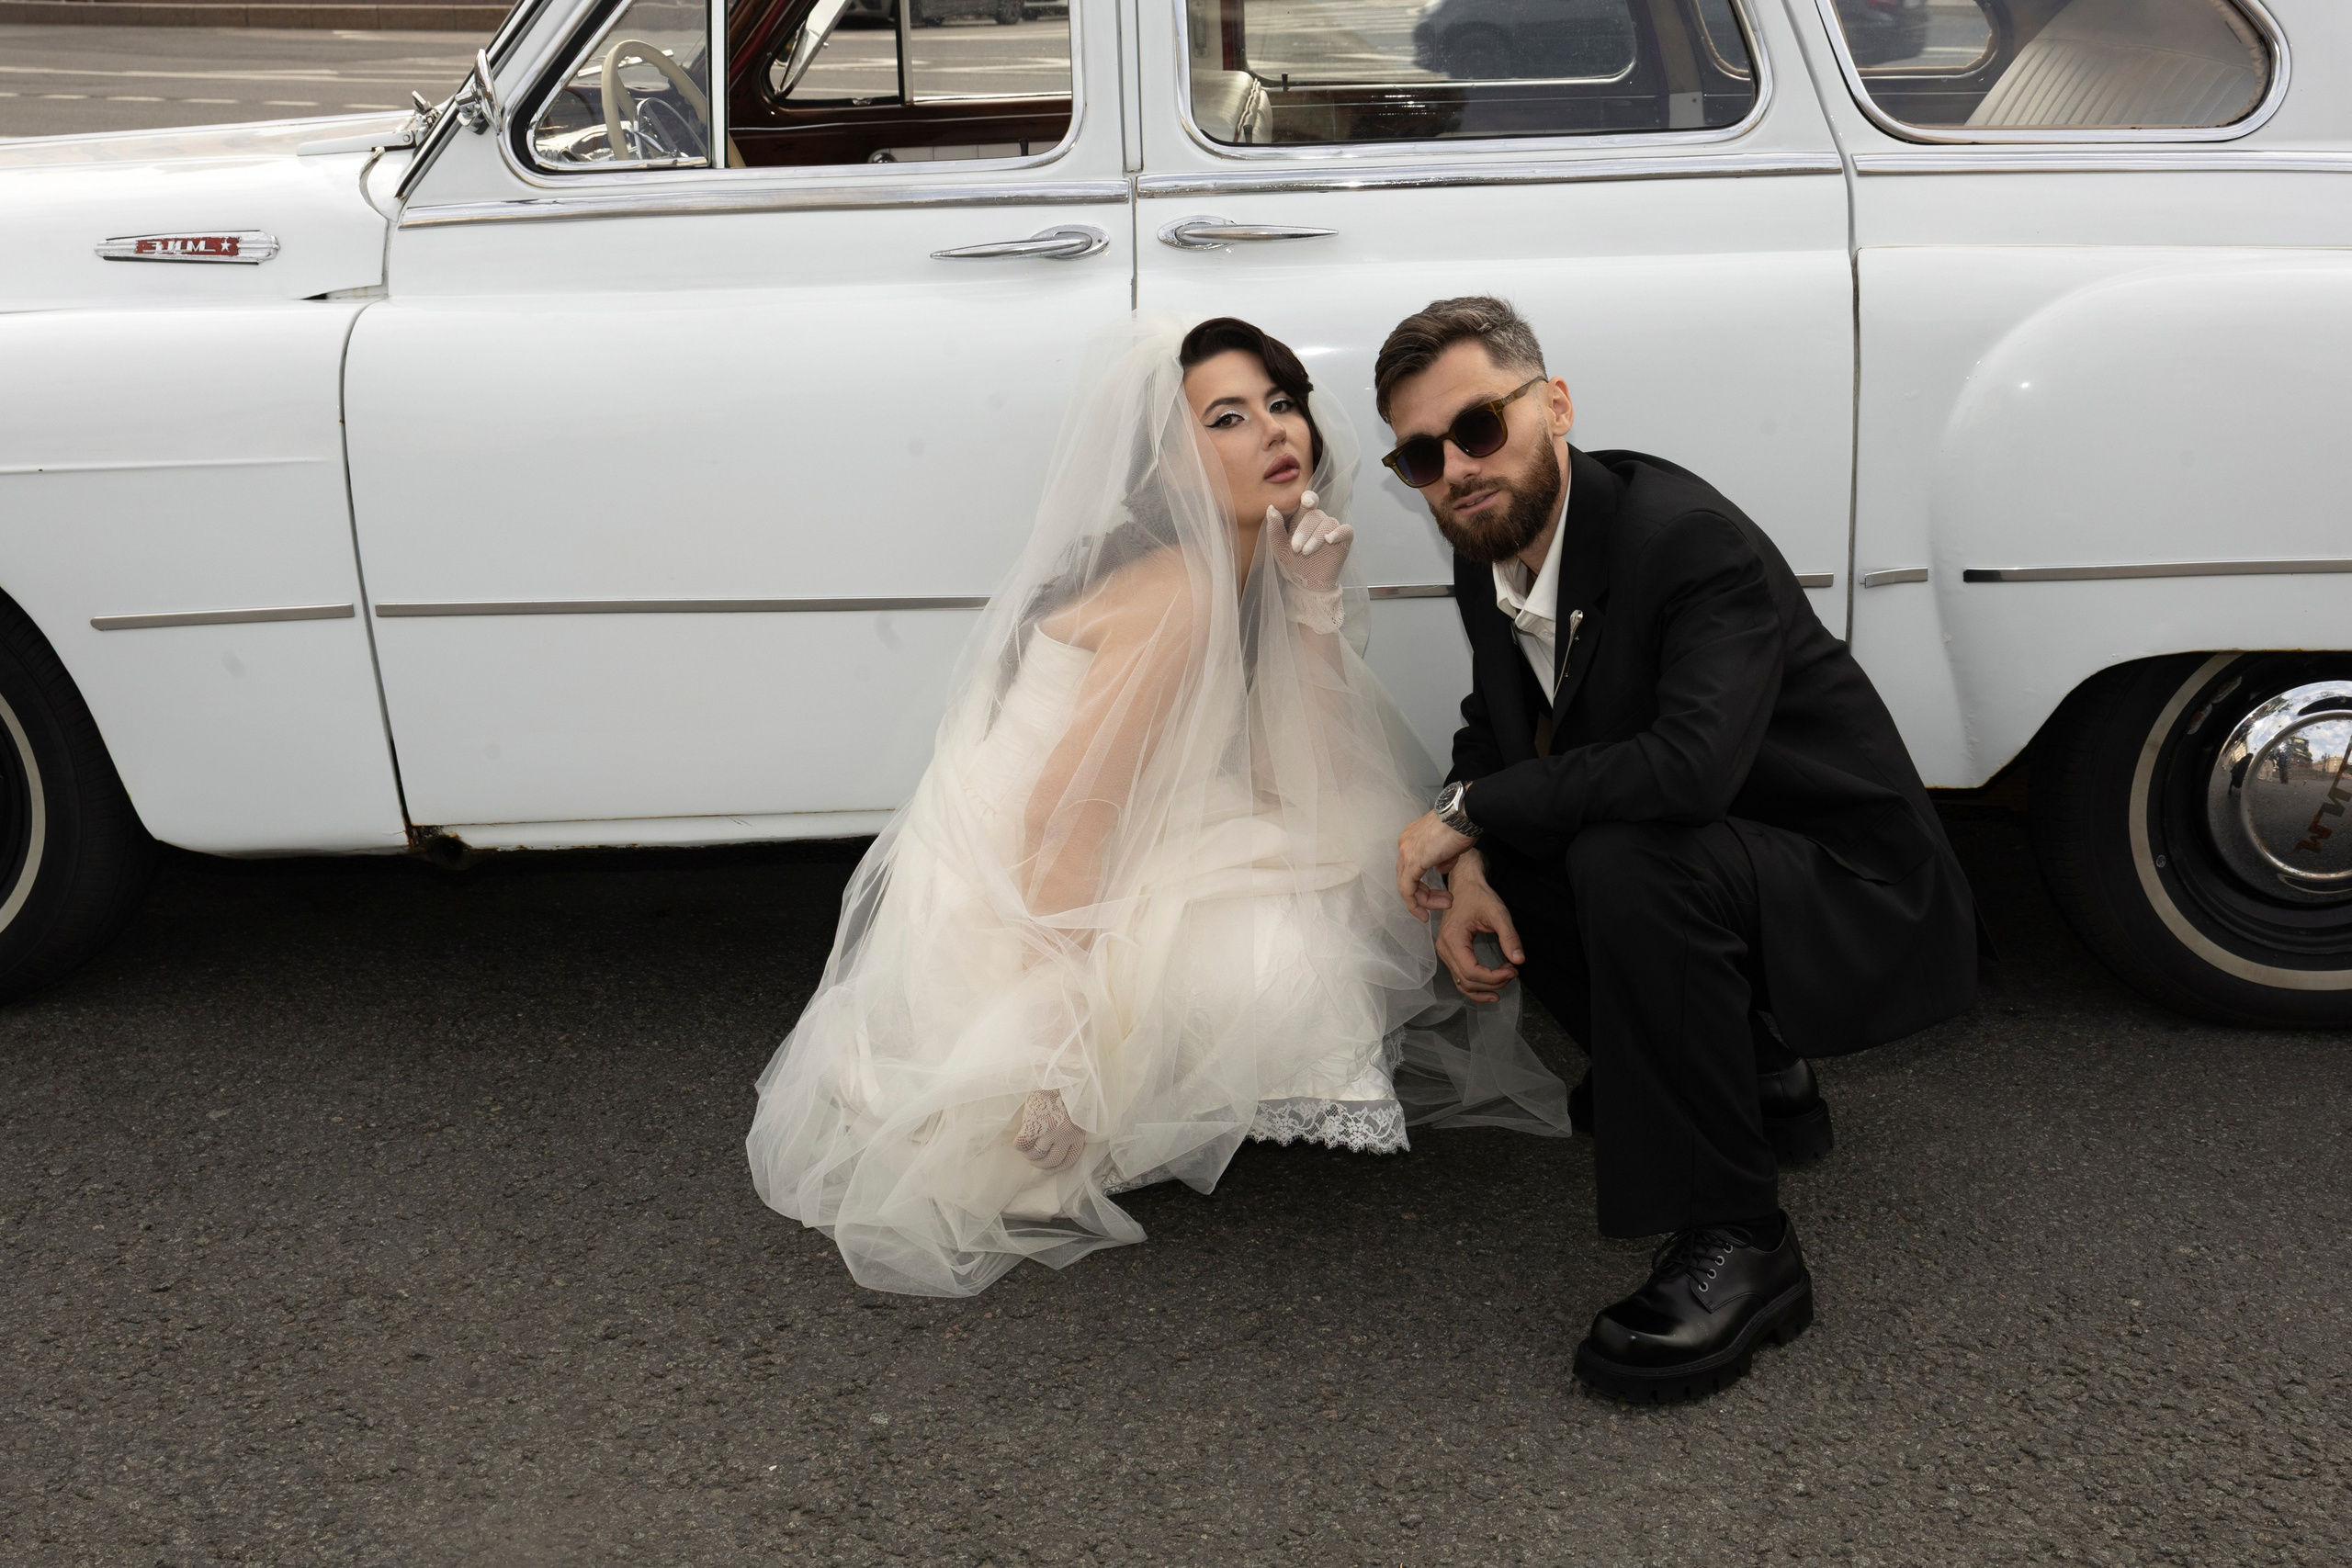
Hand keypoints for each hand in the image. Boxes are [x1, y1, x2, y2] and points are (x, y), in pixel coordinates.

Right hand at [1013, 1089, 1086, 1172]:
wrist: (1056, 1075)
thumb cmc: (1064, 1093)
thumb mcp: (1074, 1115)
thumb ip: (1068, 1131)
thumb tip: (1053, 1148)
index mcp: (1077, 1135)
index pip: (1067, 1161)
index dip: (1055, 1168)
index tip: (1047, 1167)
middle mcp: (1064, 1136)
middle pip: (1050, 1162)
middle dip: (1039, 1164)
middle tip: (1033, 1159)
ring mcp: (1048, 1132)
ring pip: (1035, 1155)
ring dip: (1028, 1155)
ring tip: (1026, 1148)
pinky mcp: (1033, 1125)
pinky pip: (1022, 1144)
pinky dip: (1019, 1145)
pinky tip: (1020, 1139)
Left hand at [1268, 489, 1353, 594]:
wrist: (1307, 582)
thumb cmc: (1292, 561)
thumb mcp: (1279, 546)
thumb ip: (1274, 528)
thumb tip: (1271, 507)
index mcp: (1303, 517)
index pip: (1307, 501)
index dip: (1308, 498)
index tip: (1306, 502)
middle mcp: (1319, 520)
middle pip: (1314, 515)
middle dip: (1304, 531)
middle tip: (1296, 548)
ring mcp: (1332, 528)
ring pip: (1328, 523)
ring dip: (1316, 537)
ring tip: (1306, 552)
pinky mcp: (1344, 539)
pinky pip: (1345, 530)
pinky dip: (1339, 533)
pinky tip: (1329, 540)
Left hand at [1395, 808, 1475, 918]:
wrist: (1464, 815)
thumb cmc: (1462, 826)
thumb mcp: (1451, 847)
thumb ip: (1443, 859)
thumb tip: (1440, 868)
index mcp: (1412, 838)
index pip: (1411, 868)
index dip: (1422, 886)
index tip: (1438, 897)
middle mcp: (1405, 844)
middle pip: (1407, 877)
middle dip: (1426, 894)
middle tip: (1446, 902)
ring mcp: (1406, 851)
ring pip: (1406, 885)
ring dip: (1425, 900)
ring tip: (1445, 904)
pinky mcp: (1411, 861)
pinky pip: (1407, 889)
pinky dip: (1415, 903)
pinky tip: (1425, 913)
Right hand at [1434, 859, 1524, 1003]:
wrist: (1464, 884)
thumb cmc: (1479, 895)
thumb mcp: (1498, 913)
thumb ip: (1509, 937)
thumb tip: (1519, 960)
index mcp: (1453, 939)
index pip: (1472, 971)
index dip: (1494, 977)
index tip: (1513, 970)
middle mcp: (1444, 949)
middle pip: (1467, 980)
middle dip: (1493, 983)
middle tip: (1513, 972)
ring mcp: (1444, 952)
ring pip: (1461, 983)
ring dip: (1484, 989)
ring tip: (1504, 984)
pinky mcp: (1449, 953)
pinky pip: (1459, 977)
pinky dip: (1475, 987)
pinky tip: (1490, 990)